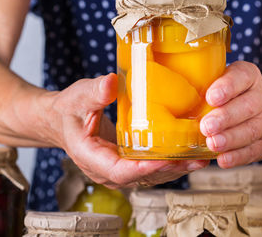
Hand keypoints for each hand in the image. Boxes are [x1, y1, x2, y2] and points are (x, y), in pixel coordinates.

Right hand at [46, 73, 207, 188]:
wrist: (62, 121)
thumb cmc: (68, 110)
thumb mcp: (77, 97)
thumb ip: (93, 93)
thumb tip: (111, 82)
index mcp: (90, 157)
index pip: (120, 171)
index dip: (144, 168)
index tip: (167, 159)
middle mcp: (105, 171)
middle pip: (140, 178)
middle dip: (169, 170)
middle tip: (195, 159)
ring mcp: (116, 171)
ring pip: (148, 177)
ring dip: (174, 171)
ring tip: (199, 159)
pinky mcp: (126, 165)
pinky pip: (148, 171)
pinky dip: (168, 166)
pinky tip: (187, 156)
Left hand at [200, 61, 261, 167]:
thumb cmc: (233, 95)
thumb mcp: (224, 80)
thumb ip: (206, 83)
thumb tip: (175, 91)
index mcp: (249, 77)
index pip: (242, 77)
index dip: (227, 87)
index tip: (211, 97)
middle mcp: (261, 98)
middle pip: (247, 107)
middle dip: (225, 117)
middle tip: (206, 126)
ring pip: (251, 131)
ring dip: (230, 139)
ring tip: (212, 144)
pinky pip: (252, 151)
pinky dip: (237, 157)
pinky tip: (222, 160)